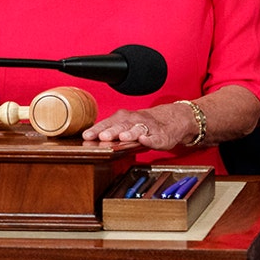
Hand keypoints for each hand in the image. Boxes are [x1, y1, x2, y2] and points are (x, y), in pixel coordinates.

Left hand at [83, 103, 198, 152]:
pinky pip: (155, 137)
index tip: (86, 136)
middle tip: (103, 136)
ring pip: (138, 129)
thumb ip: (110, 131)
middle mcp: (135, 120)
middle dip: (112, 131)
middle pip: (122, 125)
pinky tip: (145, 140)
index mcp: (124, 118)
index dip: (97, 129)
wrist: (172, 119)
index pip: (108, 123)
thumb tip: (89, 140)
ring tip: (123, 137)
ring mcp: (149, 128)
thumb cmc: (143, 124)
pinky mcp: (161, 136)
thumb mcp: (126, 124)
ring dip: (130, 133)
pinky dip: (150, 139)